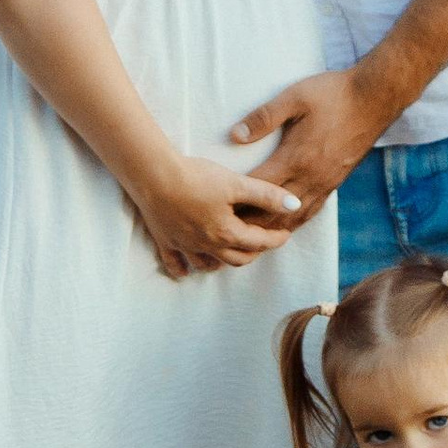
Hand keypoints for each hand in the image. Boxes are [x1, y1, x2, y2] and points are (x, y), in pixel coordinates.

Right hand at [134, 153, 304, 279]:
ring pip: (208, 265)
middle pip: (236, 259)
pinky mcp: (165, 240)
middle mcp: (207, 245)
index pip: (258, 242)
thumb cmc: (195, 178)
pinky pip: (175, 264)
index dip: (276, 239)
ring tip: (229, 253)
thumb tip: (294, 205)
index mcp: (226, 233)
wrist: (153, 176)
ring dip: (221, 263)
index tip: (285, 234)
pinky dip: (184, 269)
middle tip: (262, 243)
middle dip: (253, 252)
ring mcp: (184, 246)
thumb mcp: (236, 183)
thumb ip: (266, 195)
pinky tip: (188, 270)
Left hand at [229, 64, 392, 216]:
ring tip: (252, 238)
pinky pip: (312, 211)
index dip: (237, 200)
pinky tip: (285, 225)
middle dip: (250, 222)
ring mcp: (325, 183)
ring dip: (272, 228)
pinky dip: (294, 222)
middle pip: (274, 212)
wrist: (374, 98)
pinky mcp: (335, 183)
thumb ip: (263, 118)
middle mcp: (310, 177)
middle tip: (228, 229)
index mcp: (295, 158)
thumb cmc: (333, 94)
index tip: (217, 206)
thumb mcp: (294, 97)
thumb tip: (235, 136)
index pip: (259, 188)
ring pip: (294, 218)